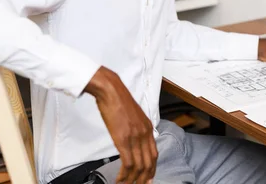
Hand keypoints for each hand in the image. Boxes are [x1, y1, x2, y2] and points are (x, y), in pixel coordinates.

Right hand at [85, 67, 157, 183]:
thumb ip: (136, 128)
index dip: (152, 168)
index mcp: (148, 128)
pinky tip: (120, 180)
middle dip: (145, 178)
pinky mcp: (124, 139)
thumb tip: (133, 138)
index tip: (148, 178)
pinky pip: (128, 163)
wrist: (111, 91)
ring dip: (133, 180)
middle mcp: (144, 134)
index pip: (154, 153)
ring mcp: (135, 137)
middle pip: (149, 162)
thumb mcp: (133, 115)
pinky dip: (125, 175)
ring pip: (139, 166)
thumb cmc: (118, 101)